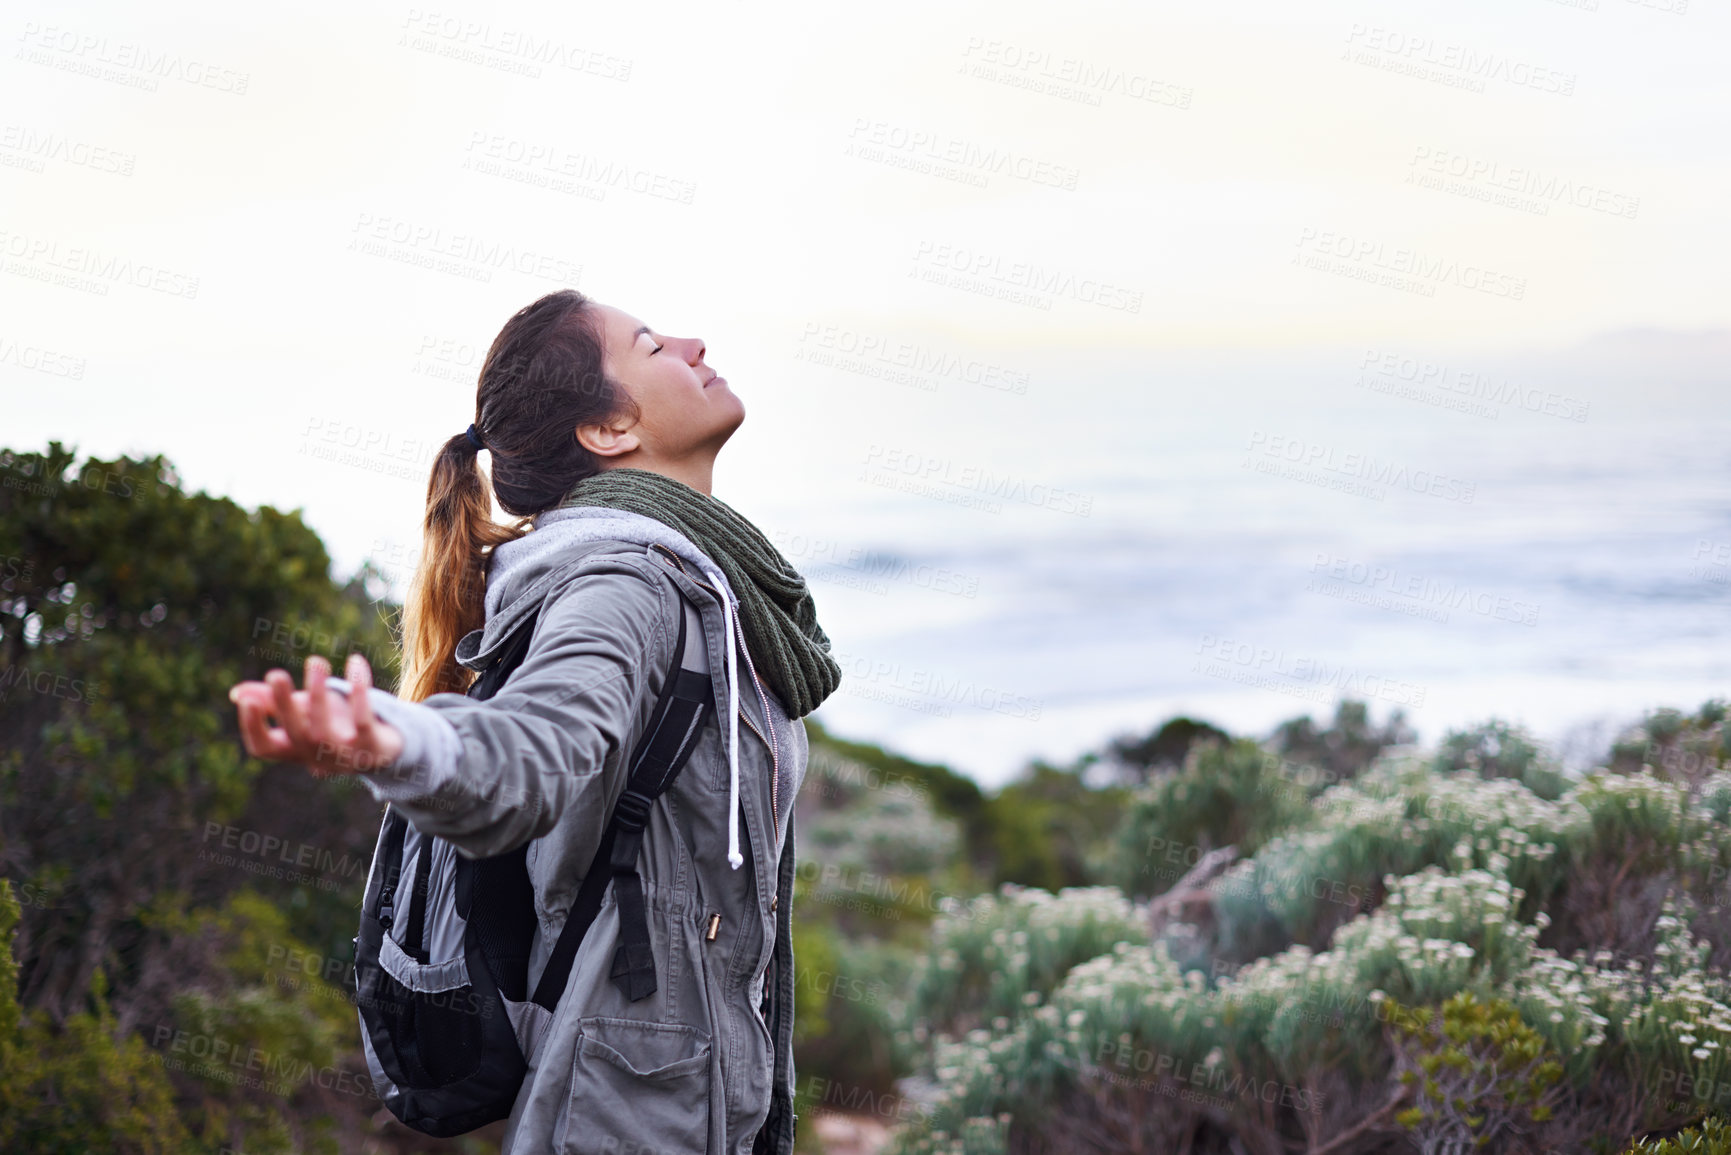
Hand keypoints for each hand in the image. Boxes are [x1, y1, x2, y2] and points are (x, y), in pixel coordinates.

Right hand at [228, 652, 404, 777]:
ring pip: (325, 731)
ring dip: (318, 695)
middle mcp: (317, 758)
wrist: (388, 748)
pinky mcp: (373, 747)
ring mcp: (346, 756)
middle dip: (284, 705)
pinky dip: (360, 691)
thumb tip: (237, 693)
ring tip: (316, 660)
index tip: (245, 699)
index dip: (253, 728)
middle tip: (275, 674)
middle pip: (296, 736)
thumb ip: (273, 703)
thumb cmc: (337, 726)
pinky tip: (356, 662)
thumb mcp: (304, 713)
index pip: (264, 748)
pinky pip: (364, 719)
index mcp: (295, 751)